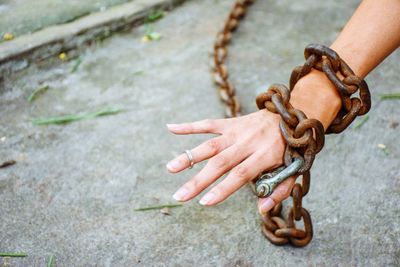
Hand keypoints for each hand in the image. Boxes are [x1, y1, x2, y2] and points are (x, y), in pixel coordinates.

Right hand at [166, 109, 295, 213]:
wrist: (293, 115)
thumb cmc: (292, 148)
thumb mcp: (295, 171)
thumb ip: (279, 190)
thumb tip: (261, 209)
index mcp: (265, 155)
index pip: (240, 174)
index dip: (223, 188)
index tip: (205, 202)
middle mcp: (248, 142)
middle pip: (220, 163)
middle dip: (198, 181)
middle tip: (179, 196)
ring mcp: (237, 131)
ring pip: (210, 144)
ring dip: (188, 156)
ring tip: (170, 168)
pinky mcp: (231, 123)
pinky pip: (208, 124)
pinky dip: (189, 126)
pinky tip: (171, 128)